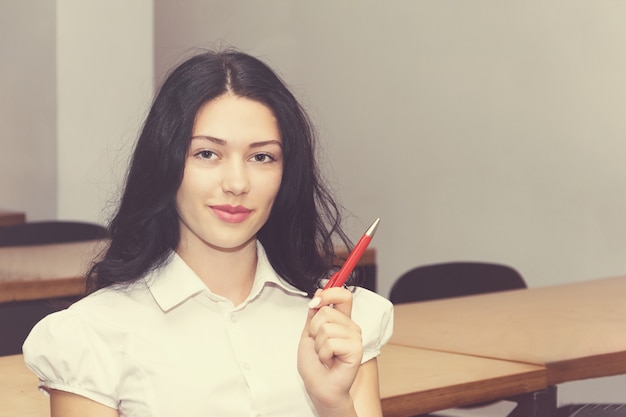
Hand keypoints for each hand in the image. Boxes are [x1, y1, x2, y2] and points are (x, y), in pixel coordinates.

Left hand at [297, 287, 362, 413]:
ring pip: (326, 328)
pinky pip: (331, 343)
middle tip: (319, 345)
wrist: (319, 387)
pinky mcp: (356, 349)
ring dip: (318, 345)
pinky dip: (324, 354)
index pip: (343, 295)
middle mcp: (351, 327)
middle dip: (313, 330)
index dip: (329, 293)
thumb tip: (319, 292)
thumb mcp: (309, 334)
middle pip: (326, 312)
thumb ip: (314, 314)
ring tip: (325, 355)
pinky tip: (330, 361)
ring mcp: (355, 337)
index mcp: (341, 321)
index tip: (316, 302)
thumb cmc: (315, 364)